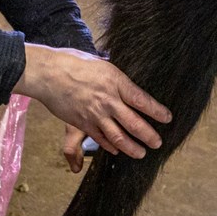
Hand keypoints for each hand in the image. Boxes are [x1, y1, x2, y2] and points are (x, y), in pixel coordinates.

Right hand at [15, 44, 170, 170]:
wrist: (48, 74)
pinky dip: (110, 146)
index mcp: (115, 81)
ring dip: (132, 147)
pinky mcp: (83, 123)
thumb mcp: (102, 64)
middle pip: (134, 123)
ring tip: (141, 153)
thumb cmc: (73, 62)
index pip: (142, 100)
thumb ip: (116, 79)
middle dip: (148, 135)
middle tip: (158, 143)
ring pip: (118, 136)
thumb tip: (127, 84)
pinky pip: (100, 139)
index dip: (157, 111)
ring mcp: (95, 114)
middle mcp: (108, 100)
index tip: (168, 118)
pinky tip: (117, 149)